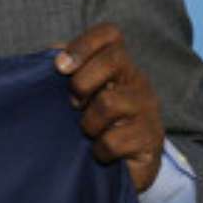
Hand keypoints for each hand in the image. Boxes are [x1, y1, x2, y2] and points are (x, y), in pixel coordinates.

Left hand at [55, 23, 163, 191]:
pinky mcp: (151, 140)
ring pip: (110, 102)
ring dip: (88, 122)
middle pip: (114, 60)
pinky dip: (99, 149)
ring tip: (88, 132)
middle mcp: (138, 81)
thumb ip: (64, 69)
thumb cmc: (94, 123)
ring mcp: (148, 109)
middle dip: (81, 83)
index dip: (83, 44)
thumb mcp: (77, 93)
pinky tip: (99, 152)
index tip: (59, 67)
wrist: (124, 168)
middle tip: (73, 104)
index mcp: (118, 65)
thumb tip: (51, 51)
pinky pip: (114, 141)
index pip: (110, 34)